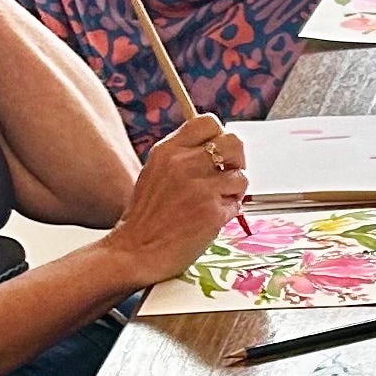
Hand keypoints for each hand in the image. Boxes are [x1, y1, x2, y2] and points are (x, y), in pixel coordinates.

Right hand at [109, 108, 251, 287]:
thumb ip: (182, 157)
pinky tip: (211, 219)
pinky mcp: (212, 212)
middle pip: (233, 142)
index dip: (220, 137)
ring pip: (240, 176)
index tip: (217, 153)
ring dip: (234, 191)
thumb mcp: (155, 172)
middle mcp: (184, 164)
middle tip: (227, 176)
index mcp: (168, 150)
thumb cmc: (146, 217)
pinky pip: (237, 204)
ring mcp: (200, 188)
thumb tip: (216, 148)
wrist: (135, 252)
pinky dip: (230, 212)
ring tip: (216, 203)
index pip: (209, 122)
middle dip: (237, 160)